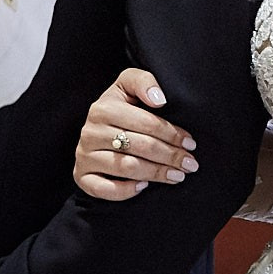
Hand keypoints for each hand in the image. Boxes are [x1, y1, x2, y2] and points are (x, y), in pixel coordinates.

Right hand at [74, 68, 198, 200]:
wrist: (97, 127)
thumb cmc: (120, 106)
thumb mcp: (129, 85)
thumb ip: (144, 82)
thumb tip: (159, 99)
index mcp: (103, 108)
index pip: (146, 124)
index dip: (172, 134)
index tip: (190, 143)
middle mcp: (90, 132)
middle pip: (139, 147)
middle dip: (170, 156)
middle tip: (190, 164)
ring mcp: (84, 155)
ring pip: (126, 168)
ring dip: (156, 174)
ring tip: (178, 175)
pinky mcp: (82, 176)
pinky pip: (104, 189)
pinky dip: (125, 191)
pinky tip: (144, 186)